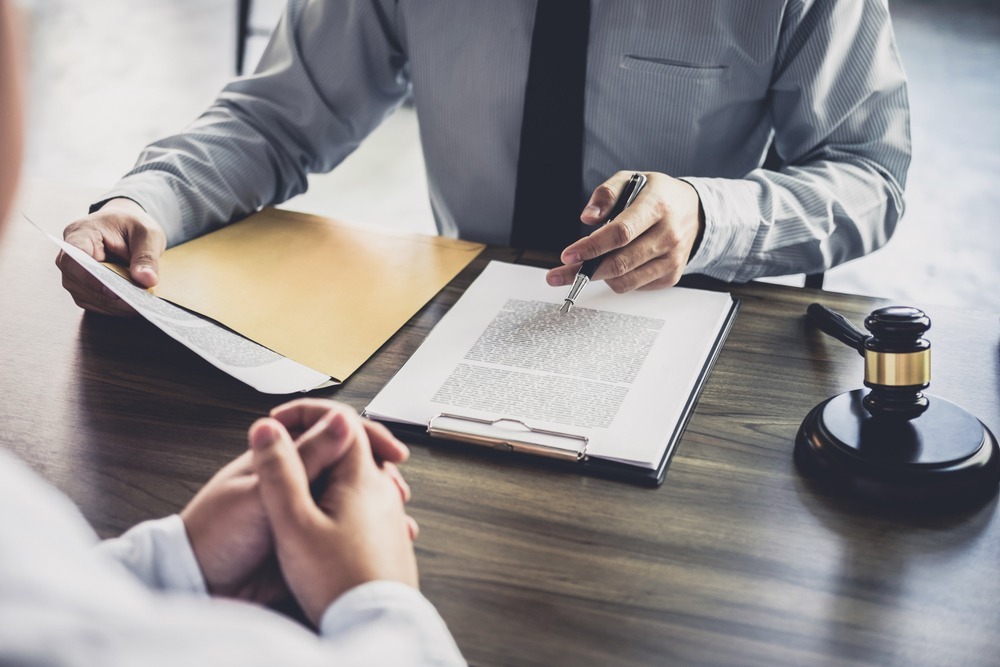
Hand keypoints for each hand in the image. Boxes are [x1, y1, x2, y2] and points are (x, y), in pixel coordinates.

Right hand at [55, 197, 165, 315]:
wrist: (126, 227)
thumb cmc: (131, 225)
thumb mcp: (147, 233)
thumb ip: (146, 256)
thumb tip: (146, 279)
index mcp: (80, 234)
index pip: (74, 258)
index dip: (90, 277)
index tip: (113, 290)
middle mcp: (70, 256)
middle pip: (79, 283)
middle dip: (109, 296)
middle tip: (137, 303)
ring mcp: (75, 274)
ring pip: (87, 297)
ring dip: (114, 305)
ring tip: (140, 306)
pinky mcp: (84, 288)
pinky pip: (96, 303)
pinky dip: (115, 307)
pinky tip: (134, 306)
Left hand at [180, 399, 410, 603]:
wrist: (198, 585)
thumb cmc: (215, 534)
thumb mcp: (262, 492)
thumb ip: (302, 458)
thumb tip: (340, 420)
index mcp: (280, 455)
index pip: (330, 429)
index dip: (363, 434)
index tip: (388, 449)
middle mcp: (295, 477)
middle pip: (347, 460)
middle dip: (377, 470)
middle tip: (397, 487)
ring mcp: (303, 507)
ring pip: (350, 494)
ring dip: (377, 501)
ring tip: (397, 517)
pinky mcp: (307, 537)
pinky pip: (344, 527)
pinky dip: (368, 531)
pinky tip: (383, 539)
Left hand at [546, 171, 704, 291]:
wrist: (694, 211)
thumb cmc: (656, 195)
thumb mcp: (630, 180)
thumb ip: (606, 194)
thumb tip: (587, 218)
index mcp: (657, 207)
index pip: (620, 233)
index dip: (591, 247)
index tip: (568, 255)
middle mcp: (668, 235)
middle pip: (620, 263)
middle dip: (584, 272)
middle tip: (557, 275)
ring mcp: (672, 259)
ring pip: (625, 281)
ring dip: (599, 277)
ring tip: (587, 266)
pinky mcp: (671, 276)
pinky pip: (634, 286)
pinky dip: (618, 279)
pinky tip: (616, 264)